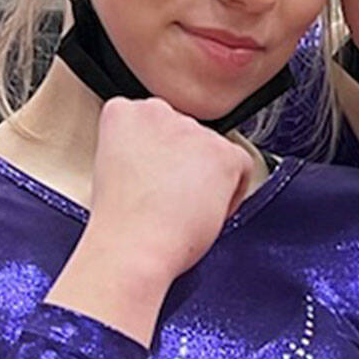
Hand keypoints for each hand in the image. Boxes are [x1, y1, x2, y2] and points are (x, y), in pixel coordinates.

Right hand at [45, 98, 256, 344]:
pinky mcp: (222, 152)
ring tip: (185, 210)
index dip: (161, 157)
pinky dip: (232, 193)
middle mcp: (158, 111)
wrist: (131, 247)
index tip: (156, 180)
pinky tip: (206, 212)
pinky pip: (243, 167)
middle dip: (186, 165)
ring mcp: (192, 129)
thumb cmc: (121, 225)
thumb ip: (139, 153)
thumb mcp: (115, 170)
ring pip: (214, 151)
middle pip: (188, 135)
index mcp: (123, 112)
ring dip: (208, 179)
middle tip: (172, 200)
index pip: (156, 123)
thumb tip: (165, 162)